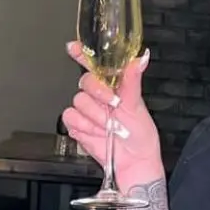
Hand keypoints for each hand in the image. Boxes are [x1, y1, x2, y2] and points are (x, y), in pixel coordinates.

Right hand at [61, 42, 164, 188]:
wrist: (133, 161)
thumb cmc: (140, 135)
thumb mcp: (138, 105)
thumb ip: (133, 81)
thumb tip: (139, 59)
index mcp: (113, 86)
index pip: (94, 65)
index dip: (82, 54)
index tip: (74, 47)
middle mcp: (98, 96)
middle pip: (84, 81)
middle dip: (98, 92)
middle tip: (112, 104)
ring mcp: (87, 110)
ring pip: (78, 100)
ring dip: (95, 115)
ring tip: (109, 125)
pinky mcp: (78, 125)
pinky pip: (70, 117)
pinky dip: (84, 125)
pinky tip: (96, 132)